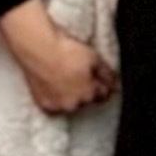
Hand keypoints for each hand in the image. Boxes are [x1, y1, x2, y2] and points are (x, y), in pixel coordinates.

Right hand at [0, 0, 116, 113]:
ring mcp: (57, 106)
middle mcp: (73, 105)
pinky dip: (55, 96)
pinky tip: (54, 82)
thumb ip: (107, 74)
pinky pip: (54, 103)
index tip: (99, 77)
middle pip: (86, 100)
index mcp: (88, 95)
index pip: (103, 94)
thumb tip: (116, 84)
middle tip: (79, 73)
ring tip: (66, 76)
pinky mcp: (42, 104)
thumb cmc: (67, 52)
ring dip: (70, 94)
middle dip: (86, 89)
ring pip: (69, 103)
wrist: (39, 49)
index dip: (102, 84)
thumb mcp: (94, 58)